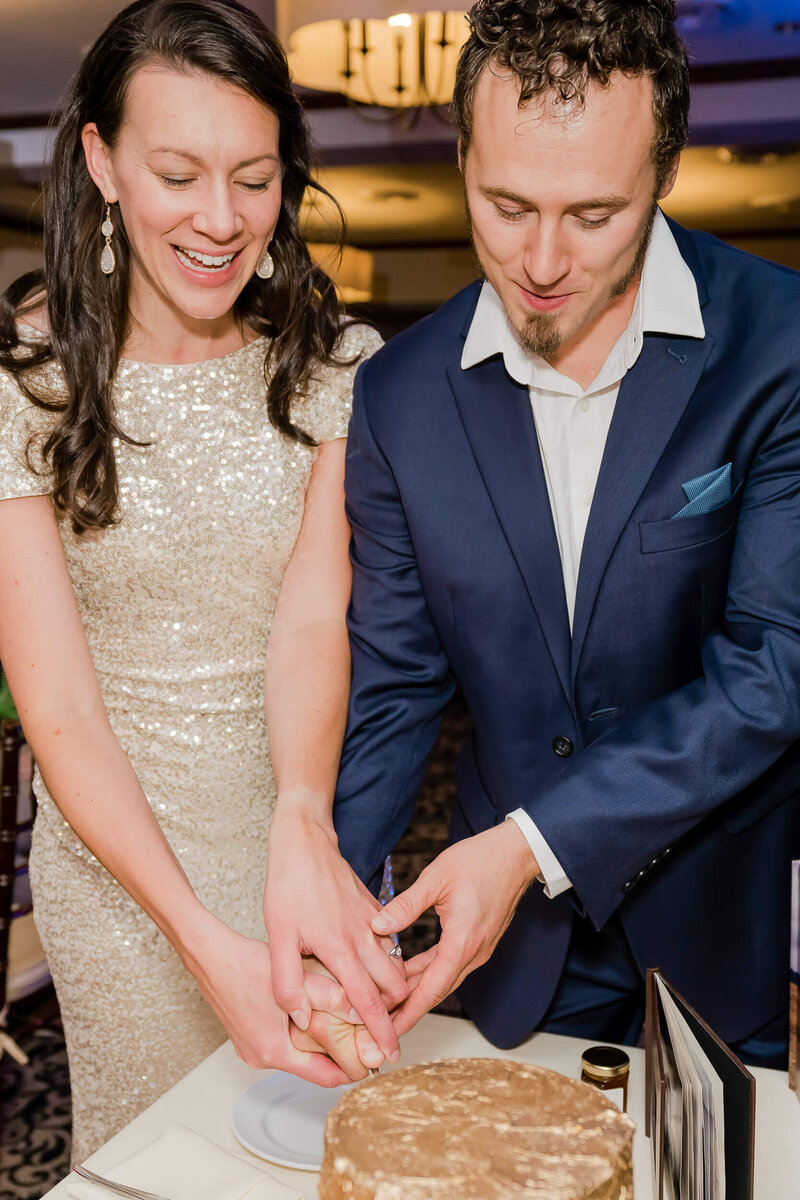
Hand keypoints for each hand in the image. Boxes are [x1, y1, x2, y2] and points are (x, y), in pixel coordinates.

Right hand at [179, 910, 352, 1086]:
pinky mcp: (246, 1037)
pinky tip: (311, 1012)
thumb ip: (332, 996)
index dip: (354, 1070)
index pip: (326, 1078)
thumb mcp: (297, 978)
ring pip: (297, 1054)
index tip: (374, 1057)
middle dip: (338, 1054)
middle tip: (363, 1036)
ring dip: (318, 1043)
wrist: (210, 956)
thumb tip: (364, 1012)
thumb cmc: (247, 964)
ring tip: (343, 1022)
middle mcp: (261, 1058)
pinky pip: (281, 1044)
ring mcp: (251, 1049)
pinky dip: (299, 1035)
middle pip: (312, 1067)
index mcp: (275, 1051)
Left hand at [264, 809, 407, 1062]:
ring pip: (396, 964)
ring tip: (384, 1010)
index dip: (382, 1032)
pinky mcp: (373, 907)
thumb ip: (288, 983)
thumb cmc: (288, 887)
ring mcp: (372, 920)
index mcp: (342, 949)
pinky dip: (390, 962)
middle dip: (397, 1014)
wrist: (305, 840)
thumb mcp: (277, 937)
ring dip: (395, 988)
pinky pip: (390, 941)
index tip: (390, 1056)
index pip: (369, 1002)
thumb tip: (303, 1019)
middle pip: (394, 986)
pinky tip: (375, 969)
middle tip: (388, 1039)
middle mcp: (364, 937)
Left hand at [370, 822, 538, 1036]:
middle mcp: (473, 952)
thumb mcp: (437, 878)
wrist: (516, 853)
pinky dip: (428, 972)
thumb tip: (377, 926)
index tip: (390, 1031)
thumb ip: (406, 905)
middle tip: (379, 1022)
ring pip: (442, 978)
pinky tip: (407, 972)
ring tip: (387, 1001)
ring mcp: (478, 948)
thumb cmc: (480, 860)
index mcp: (463, 941)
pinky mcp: (478, 941)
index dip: (409, 1012)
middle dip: (408, 1009)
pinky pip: (449, 965)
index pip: (432, 989)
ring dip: (416, 991)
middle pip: (436, 991)